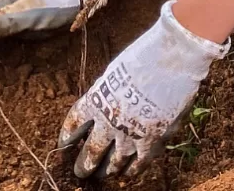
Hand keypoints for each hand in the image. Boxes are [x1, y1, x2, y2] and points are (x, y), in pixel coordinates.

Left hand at [58, 1, 228, 177]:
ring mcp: (129, 135)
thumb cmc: (144, 57)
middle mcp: (108, 122)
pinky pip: (138, 164)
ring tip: (101, 176)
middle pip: (90, 151)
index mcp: (95, 100)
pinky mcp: (151, 142)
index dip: (67, 136)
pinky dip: (131, 171)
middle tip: (80, 172)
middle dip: (84, 164)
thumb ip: (108, 91)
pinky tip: (127, 174)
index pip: (74, 124)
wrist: (169, 62)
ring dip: (105, 171)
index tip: (63, 145)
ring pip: (112, 163)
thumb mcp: (115, 71)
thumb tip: (106, 101)